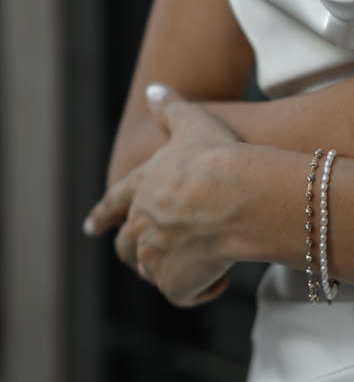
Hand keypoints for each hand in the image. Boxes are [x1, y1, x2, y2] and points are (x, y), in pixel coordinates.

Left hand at [84, 83, 245, 306]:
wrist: (235, 195)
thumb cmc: (217, 157)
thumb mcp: (193, 124)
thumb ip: (171, 109)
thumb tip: (155, 88)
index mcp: (142, 188)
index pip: (115, 203)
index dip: (103, 215)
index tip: (90, 228)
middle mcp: (140, 224)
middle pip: (128, 247)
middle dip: (136, 252)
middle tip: (150, 258)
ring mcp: (154, 256)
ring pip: (153, 272)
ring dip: (171, 270)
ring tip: (198, 264)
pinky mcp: (174, 283)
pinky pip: (185, 293)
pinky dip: (201, 288)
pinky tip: (221, 277)